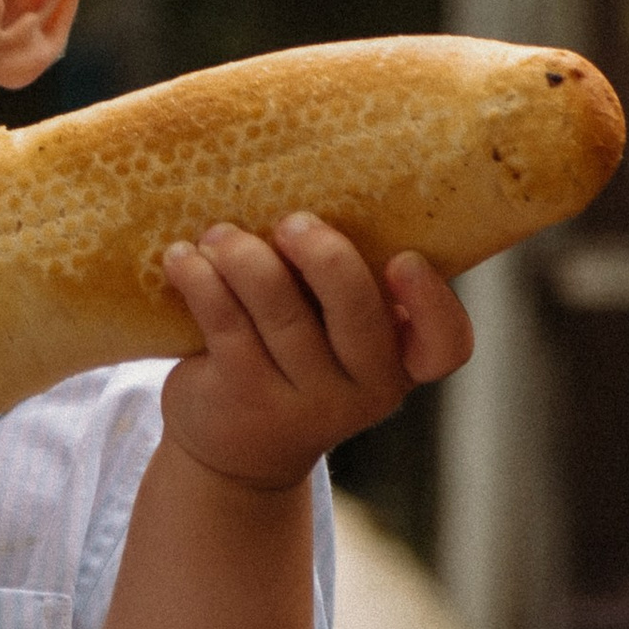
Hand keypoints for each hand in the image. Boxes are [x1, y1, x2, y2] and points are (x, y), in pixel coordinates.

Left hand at [157, 216, 471, 495]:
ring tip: (219, 233)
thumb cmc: (295, 364)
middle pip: (357, 316)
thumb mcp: (334, 337)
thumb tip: (314, 180)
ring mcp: (305, 403)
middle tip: (292, 223)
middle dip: (325, 258)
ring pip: (281, 314)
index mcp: (399, 364)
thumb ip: (343, 287)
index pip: (446, 347)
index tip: (402, 259)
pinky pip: (226, 325)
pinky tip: (183, 259)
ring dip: (246, 258)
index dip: (433, 302)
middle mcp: (364, 390)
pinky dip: (202, 281)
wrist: (238, 448)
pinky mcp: (245, 399)